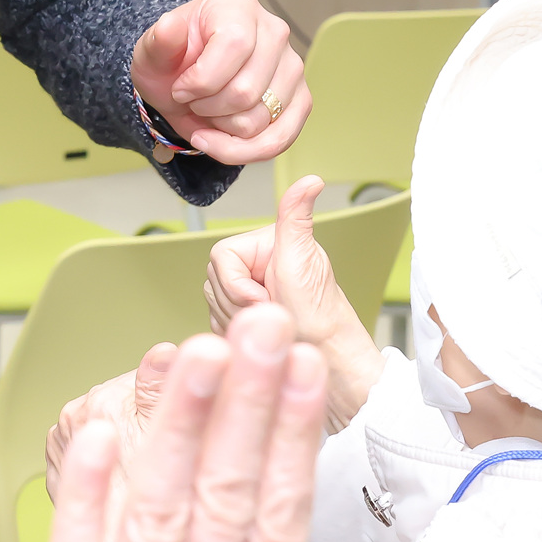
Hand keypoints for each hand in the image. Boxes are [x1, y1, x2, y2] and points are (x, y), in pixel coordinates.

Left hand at [38, 305, 326, 541]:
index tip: (308, 368)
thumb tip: (305, 501)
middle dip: (247, 407)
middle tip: (264, 327)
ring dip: (182, 428)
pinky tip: (96, 433)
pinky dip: (84, 499)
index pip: (278, 522)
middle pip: (226, 504)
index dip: (293, 442)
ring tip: (202, 352)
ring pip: (160, 516)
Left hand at [130, 0, 308, 163]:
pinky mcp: (300, 100)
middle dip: (207, 109)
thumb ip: (159, 40)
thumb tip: (169, 28)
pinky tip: (220, 141)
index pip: (235, 46)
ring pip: (258, 120)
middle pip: (246, 92)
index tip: (179, 89)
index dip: (201, 80)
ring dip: (222, 129)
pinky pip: (280, 140)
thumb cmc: (173, 61)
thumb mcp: (152, 51)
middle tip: (192, 101)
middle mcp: (275, 32)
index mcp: (238, 7)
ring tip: (208, 112)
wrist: (184, 80)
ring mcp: (293, 67)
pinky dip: (244, 151)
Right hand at [205, 177, 383, 430]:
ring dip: (239, 321)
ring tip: (272, 325)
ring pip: (213, 304)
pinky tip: (263, 339)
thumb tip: (311, 179)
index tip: (264, 298)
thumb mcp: (303, 260)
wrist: (328, 362)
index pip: (221, 256)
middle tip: (272, 312)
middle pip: (214, 281)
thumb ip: (296, 217)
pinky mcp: (244, 317)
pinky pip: (217, 324)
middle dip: (239, 305)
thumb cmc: (319, 316)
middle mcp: (254, 265)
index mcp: (263, 245)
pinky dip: (237, 336)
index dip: (237, 284)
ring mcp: (248, 292)